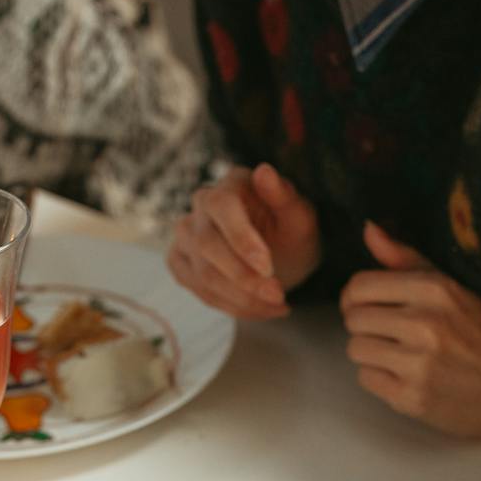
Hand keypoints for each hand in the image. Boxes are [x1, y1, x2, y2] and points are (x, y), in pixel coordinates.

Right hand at [167, 164, 319, 319]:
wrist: (283, 256)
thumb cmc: (291, 232)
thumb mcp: (300, 216)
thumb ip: (284, 197)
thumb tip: (264, 171)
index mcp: (231, 185)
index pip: (221, 206)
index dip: (241, 238)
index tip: (267, 267)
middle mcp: (201, 205)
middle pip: (207, 245)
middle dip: (244, 278)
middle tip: (278, 295)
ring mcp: (186, 235)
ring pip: (203, 274)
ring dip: (242, 298)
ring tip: (276, 305)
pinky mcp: (180, 262)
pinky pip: (199, 291)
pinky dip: (231, 306)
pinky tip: (258, 308)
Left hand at [340, 223, 480, 454]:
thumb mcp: (453, 289)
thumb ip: (407, 260)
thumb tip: (369, 229)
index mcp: (435, 290)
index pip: (360, 286)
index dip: (356, 297)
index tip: (369, 306)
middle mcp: (425, 324)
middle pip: (354, 319)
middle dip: (367, 326)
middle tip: (392, 335)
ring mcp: (418, 364)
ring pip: (355, 349)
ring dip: (371, 353)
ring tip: (400, 355)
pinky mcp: (411, 398)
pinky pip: (366, 379)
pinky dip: (380, 378)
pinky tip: (405, 376)